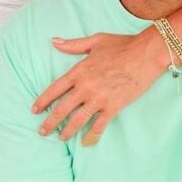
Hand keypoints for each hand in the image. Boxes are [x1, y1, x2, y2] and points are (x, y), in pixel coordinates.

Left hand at [32, 30, 164, 145]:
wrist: (146, 54)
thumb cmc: (122, 45)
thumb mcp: (95, 41)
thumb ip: (73, 45)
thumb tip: (54, 41)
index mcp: (79, 71)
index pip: (55, 89)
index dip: (43, 101)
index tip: (35, 110)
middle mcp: (86, 87)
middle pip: (62, 108)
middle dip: (50, 122)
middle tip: (42, 131)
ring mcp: (99, 98)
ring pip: (78, 120)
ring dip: (67, 130)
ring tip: (60, 137)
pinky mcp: (114, 106)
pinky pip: (100, 124)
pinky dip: (92, 134)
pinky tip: (87, 140)